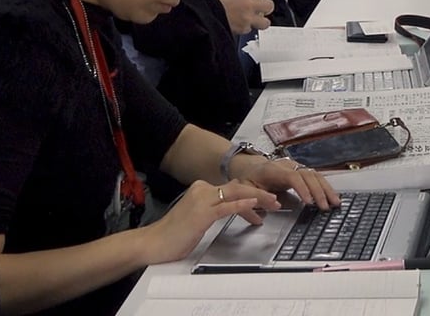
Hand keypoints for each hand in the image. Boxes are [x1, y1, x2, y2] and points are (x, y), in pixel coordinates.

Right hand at [138, 180, 277, 263]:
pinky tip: (254, 205)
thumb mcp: (197, 218)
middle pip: (237, 187)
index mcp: (201, 189)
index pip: (232, 188)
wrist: (153, 242)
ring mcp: (202, 200)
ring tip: (273, 203)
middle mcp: (202, 190)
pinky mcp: (202, 213)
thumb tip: (231, 210)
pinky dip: (242, 205)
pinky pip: (226, 207)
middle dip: (259, 193)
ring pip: (235, 194)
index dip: (251, 193)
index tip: (265, 200)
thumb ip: (213, 210)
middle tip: (276, 200)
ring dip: (257, 198)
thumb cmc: (174, 234)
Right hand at [211, 0, 275, 34]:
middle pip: (270, 6)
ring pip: (265, 22)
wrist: (201, 15)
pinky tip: (242, 25)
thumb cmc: (208, 2)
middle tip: (263, 7)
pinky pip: (250, 30)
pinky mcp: (242, 30)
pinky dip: (247, 28)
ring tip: (257, 20)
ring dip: (262, 21)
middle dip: (267, 7)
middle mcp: (248, 4)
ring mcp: (247, 18)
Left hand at [239, 159, 340, 210]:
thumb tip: (272, 208)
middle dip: (318, 191)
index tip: (309, 202)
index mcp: (273, 169)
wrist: (250, 166)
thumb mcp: (245, 188)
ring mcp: (296, 167)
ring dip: (326, 189)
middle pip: (307, 175)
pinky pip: (316, 177)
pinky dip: (325, 187)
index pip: (292, 176)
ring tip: (336, 202)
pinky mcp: (301, 171)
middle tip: (325, 207)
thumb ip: (257, 198)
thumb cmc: (248, 179)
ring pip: (315, 174)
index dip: (302, 188)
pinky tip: (332, 196)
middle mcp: (287, 166)